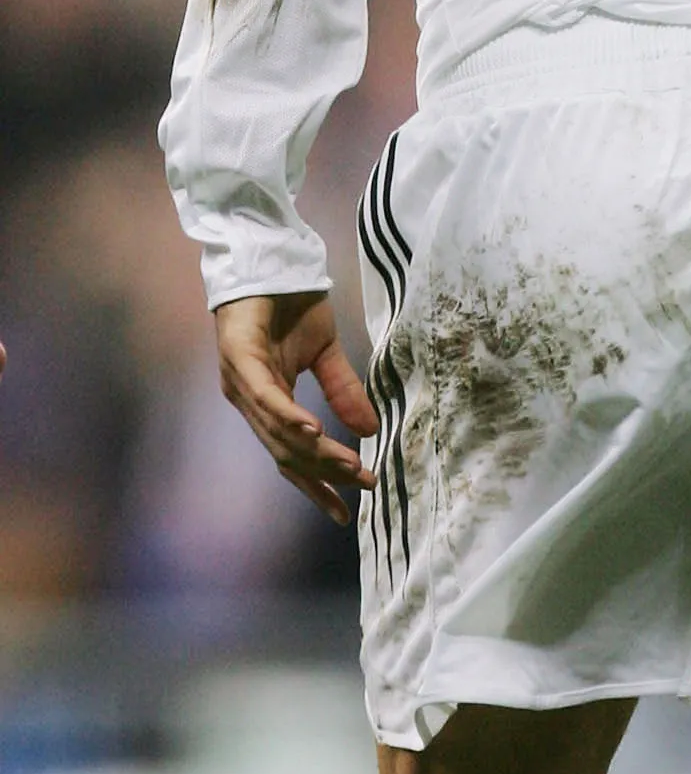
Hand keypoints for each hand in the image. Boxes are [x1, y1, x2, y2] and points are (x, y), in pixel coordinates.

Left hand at [215, 291, 378, 525]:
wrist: (268, 260)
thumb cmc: (290, 304)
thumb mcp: (326, 353)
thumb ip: (342, 391)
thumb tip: (369, 429)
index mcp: (266, 402)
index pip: (289, 456)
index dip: (316, 485)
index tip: (343, 513)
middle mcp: (248, 400)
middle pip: (285, 451)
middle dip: (325, 474)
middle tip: (362, 485)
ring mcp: (240, 381)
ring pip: (278, 431)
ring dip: (315, 452)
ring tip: (349, 466)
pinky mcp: (239, 358)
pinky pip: (266, 396)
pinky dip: (288, 416)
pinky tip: (313, 431)